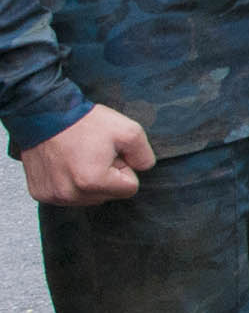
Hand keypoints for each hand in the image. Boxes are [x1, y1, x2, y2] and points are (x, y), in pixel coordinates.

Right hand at [19, 105, 154, 206]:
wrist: (43, 114)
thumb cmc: (84, 122)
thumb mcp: (128, 131)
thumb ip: (144, 155)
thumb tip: (143, 169)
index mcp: (93, 182)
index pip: (129, 188)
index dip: (124, 167)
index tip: (111, 153)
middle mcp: (70, 194)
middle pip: (108, 195)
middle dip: (107, 176)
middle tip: (94, 154)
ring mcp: (53, 196)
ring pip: (88, 198)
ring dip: (88, 182)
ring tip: (78, 157)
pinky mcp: (40, 193)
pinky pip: (67, 196)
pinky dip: (69, 183)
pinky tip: (64, 164)